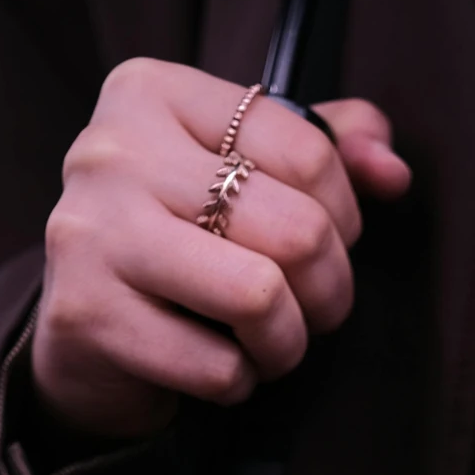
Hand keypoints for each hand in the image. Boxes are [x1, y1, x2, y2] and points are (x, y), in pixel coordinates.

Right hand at [31, 59, 411, 439]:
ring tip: (268, 342)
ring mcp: (90, 232)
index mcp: (152, 93)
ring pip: (261, 298)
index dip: (345, 217)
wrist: (82, 335)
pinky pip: (217, 366)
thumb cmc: (181, 241)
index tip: (322, 242)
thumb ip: (328, 150)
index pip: (311, 153)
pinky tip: (215, 365)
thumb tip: (392, 171)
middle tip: (310, 308)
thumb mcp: (247, 170)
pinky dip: (237, 382)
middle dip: (329, 291)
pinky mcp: (86, 315)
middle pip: (298, 230)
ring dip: (287, 342)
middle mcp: (111, 151)